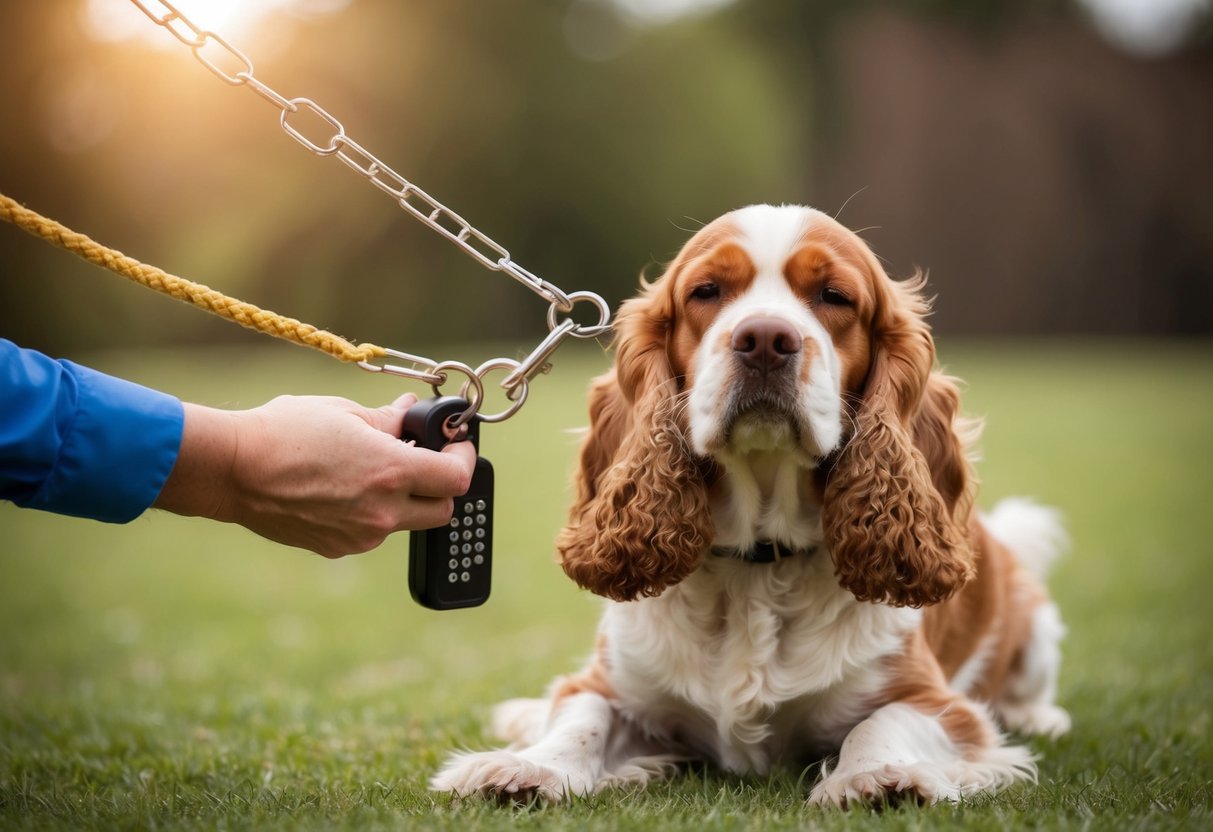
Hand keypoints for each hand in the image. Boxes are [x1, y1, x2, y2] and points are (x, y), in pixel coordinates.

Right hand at [153, 393, 475, 556]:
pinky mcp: (338, 548)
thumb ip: (388, 419)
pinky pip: (371, 531)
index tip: (455, 444)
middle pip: (442, 509)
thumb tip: (409, 411)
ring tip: (373, 470)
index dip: (463, 458)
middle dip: (441, 485)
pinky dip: (370, 512)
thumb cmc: (285, 432)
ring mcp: (360, 536)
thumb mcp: (344, 413)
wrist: (232, 471)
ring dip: (403, 499)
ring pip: (405, 522)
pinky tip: (343, 489)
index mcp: (391, 473)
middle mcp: (383, 511)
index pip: (457, 478)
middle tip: (425, 460)